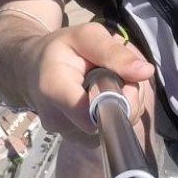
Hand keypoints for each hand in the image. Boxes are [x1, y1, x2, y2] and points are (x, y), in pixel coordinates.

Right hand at [26, 23, 153, 142]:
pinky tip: (106, 98)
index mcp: (54, 88)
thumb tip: (146, 71)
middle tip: (122, 76)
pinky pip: (107, 132)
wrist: (31, 70)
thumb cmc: (59, 49)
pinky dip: (114, 115)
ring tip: (110, 84)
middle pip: (107, 122)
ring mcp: (67, 134)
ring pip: (111, 128)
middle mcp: (57, 119)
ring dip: (122, 107)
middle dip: (126, 100)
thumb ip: (113, 52)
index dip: (118, 100)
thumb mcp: (85, 36)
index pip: (92, 112)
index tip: (126, 82)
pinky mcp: (78, 140)